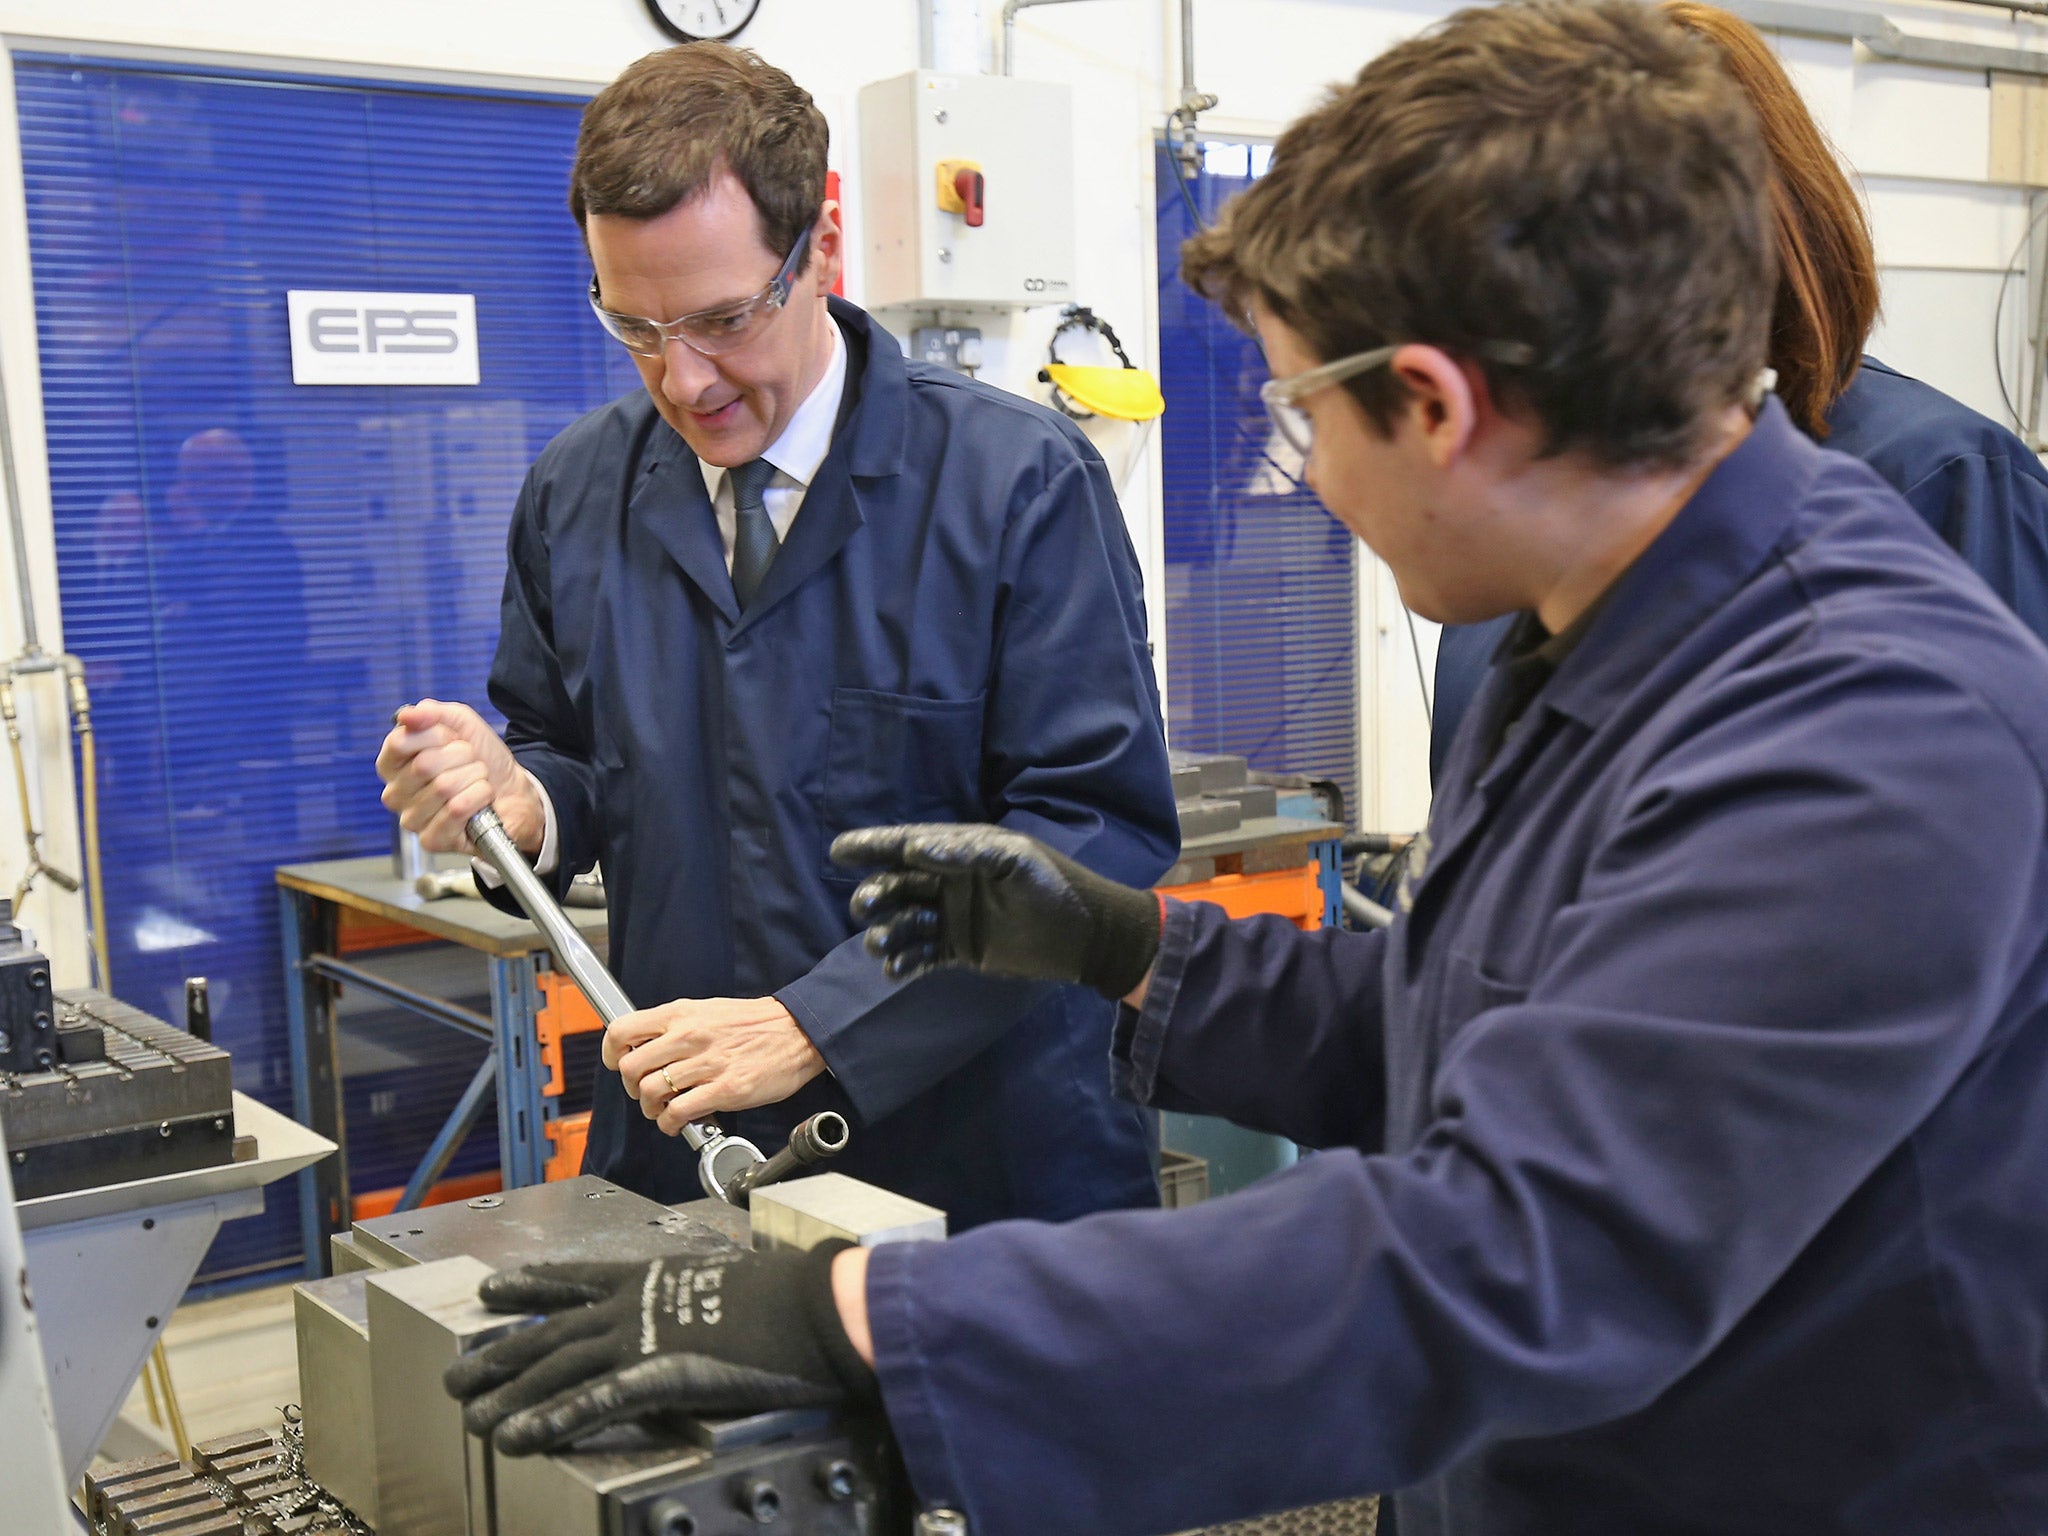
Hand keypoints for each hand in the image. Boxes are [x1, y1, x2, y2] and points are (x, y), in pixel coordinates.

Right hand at [376, 699, 543, 854]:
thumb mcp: (460, 724)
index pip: (400, 742)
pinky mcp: (431, 840)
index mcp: (393, 765)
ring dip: (475, 778)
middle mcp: (395, 794)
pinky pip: (457, 810)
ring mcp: (412, 819)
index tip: (452, 739)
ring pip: (444, 787)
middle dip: (462, 757)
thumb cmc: (482, 760)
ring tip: (478, 782)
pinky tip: (481, 803)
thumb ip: (432, 713)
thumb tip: (406, 715)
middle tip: (472, 763)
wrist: (514, 790)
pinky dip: (479, 798)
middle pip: (424, 764)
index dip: (437, 735)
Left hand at [444, 1244, 874, 1455]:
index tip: (496, 1288)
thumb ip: (702, 1299)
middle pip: (553, 1328)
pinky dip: (549, 1420)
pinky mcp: (657, 1373)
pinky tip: (518, 1436)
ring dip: (509, 1393)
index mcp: (657, 1274)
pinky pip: (591, 1402)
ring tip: (472, 1416)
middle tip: (460, 1372)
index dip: (533, 1284)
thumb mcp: (735, 1283)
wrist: (820, 1304)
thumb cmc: (796, 1292)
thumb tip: (704, 1308)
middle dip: (502, 1351)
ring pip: (558, 1366)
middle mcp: (637, 1300)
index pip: (579, 1279)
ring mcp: (643, 1334)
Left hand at [609, 998, 825, 1131]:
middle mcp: (689, 1036)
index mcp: (681, 1014)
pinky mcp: (725, 1089)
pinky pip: (678, 1113)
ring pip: (650, 1093)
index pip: (622, 1031)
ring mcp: (707, 1064)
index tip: (618, 1064)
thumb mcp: (706, 1010)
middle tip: (645, 1093)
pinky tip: (679, 1122)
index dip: (611, 1054)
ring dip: (651, 1109)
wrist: (798, 1031)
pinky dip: (670, 1124)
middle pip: (630, 1069)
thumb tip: (646, 1047)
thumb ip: (674, 1026)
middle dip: (631, 1088)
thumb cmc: (754, 1023)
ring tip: (665, 1109)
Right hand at [830, 824, 1163, 999]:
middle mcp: (949, 882)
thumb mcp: (1015, 860)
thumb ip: (967, 852)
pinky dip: (904, 963)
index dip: (872, 846)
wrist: (1085, 936)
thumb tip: (916, 848)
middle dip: (875, 893)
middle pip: (896, 885)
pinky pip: (921, 956)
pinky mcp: (960, 951)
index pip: (907, 845)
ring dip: (887, 931)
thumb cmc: (1054, 886)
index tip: (839, 851)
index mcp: (960, 852)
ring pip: (903, 922)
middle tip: (868, 905)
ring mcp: (952, 918)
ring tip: (884, 944)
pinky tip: (895, 970)